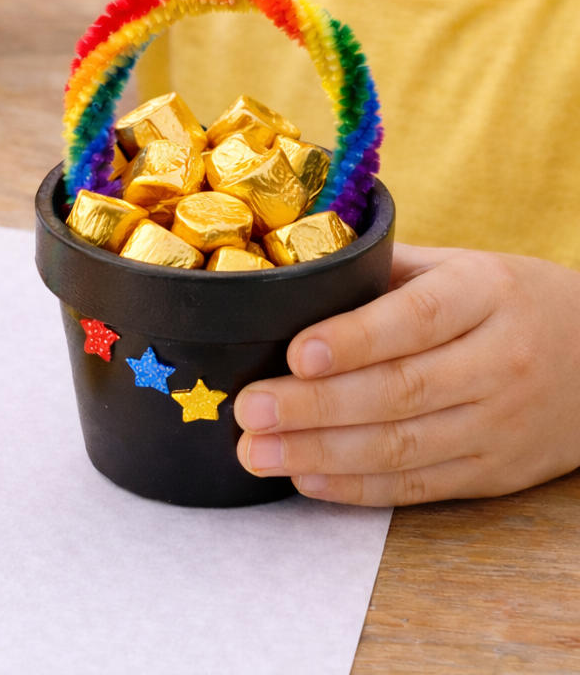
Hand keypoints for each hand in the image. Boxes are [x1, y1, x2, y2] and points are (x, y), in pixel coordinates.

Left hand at [234, 244, 579, 505]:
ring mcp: (499, 424)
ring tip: (256, 452)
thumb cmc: (504, 300)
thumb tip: (292, 280)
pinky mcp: (494, 472)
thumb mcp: (456, 266)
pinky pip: (418, 486)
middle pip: (398, 391)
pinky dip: (357, 486)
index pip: (414, 320)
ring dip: (321, 454)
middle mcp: (497, 361)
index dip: (353, 340)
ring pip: (402, 447)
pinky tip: (305, 477)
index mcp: (482, 294)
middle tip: (249, 410)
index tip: (296, 354)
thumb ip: (382, 273)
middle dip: (314, 406)